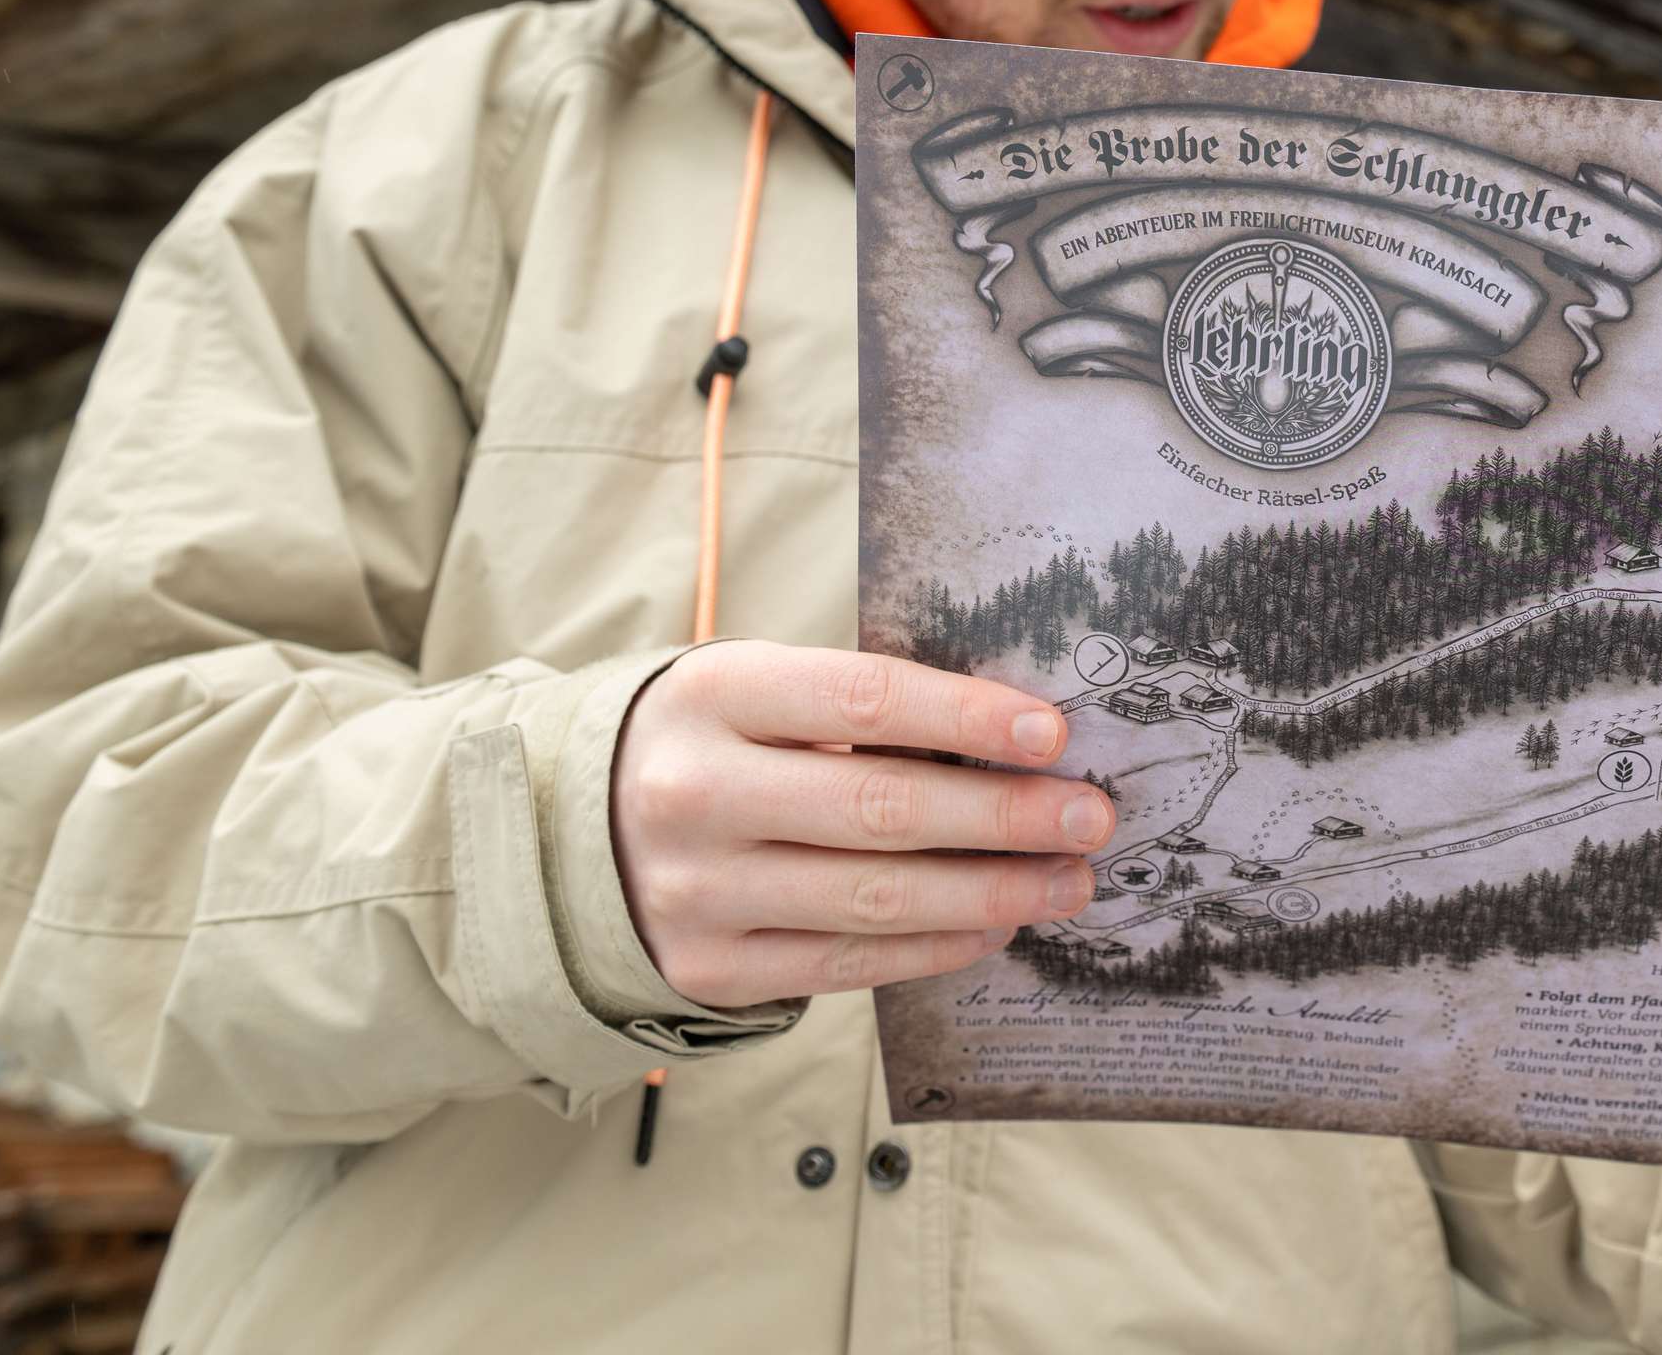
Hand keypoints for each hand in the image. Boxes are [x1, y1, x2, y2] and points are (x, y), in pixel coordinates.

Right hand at [611, 641, 1114, 1006]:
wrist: (571, 831)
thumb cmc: (711, 742)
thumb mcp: (757, 693)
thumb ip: (861, 710)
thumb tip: (1016, 742)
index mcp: (713, 694)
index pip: (863, 698)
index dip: (967, 716)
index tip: (1054, 734)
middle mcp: (695, 793)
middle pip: (881, 807)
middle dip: (1004, 815)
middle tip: (1090, 817)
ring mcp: (697, 891)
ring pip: (875, 897)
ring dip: (992, 891)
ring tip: (1068, 880)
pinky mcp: (708, 968)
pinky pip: (847, 962)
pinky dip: (934, 944)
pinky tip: (994, 924)